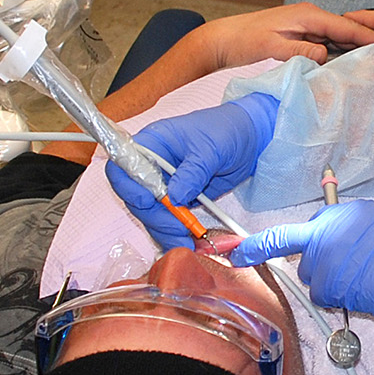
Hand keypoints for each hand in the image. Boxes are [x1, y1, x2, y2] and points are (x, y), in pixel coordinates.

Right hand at [105, 92, 279, 246]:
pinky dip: (175, 232)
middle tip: (178, 230)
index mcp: (153, 143)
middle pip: (136, 196)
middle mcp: (152, 165)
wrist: (250, 138)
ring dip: (165, 230)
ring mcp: (164, 183)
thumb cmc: (227, 131)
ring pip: (150, 213)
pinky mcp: (178, 198)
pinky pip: (168, 219)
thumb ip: (192, 172)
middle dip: (154, 217)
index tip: (148, 201)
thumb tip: (175, 198)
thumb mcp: (211, 148)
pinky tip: (187, 241)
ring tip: (186, 243)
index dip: (129, 186)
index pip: (123, 166)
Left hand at [201, 3, 373, 68]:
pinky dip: (341, 51)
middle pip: (348, 30)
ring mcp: (306, 25)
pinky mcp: (301, 35)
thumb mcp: (272, 47)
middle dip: (370, 41)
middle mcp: (310, 16)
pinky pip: (328, 43)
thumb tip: (325, 55)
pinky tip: (350, 63)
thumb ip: (300, 50)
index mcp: (307, 15)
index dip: (369, 37)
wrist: (223, 38)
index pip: (346, 26)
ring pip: (339, 37)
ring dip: (357, 48)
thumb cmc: (244, 40)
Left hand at [232, 200, 373, 316]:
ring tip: (364, 273)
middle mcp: (322, 238)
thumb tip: (332, 234)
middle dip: (320, 262)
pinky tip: (362, 287)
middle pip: (304, 257)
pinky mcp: (331, 288)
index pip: (290, 233)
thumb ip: (344, 224)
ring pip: (314, 278)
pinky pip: (325, 295)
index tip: (236, 253)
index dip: (262, 246)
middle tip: (351, 261)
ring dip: (331, 279)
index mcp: (333, 217)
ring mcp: (324, 265)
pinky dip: (340, 295)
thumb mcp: (372, 217)